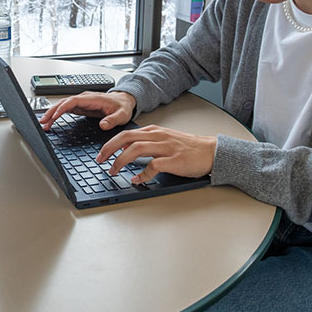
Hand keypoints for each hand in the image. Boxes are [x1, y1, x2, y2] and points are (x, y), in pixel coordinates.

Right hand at [39, 90, 136, 130]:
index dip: (63, 108)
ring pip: (62, 106)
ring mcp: (81, 102)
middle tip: (43, 122)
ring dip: (52, 114)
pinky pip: (65, 109)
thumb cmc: (122, 106)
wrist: (124, 101)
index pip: (73, 101)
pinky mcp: (80, 107)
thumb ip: (113, 120)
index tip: (55, 116)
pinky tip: (51, 121)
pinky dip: (57, 115)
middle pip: (63, 103)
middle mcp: (84, 99)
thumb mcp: (121, 115)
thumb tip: (103, 125)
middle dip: (52, 112)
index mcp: (92, 99)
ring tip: (43, 124)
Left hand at [97, 125, 216, 181]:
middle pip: (126, 138)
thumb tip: (125, 149)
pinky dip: (142, 174)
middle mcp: (158, 137)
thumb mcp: (164, 139)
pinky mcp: (174, 160)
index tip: (101, 153)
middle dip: (109, 149)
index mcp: (154, 131)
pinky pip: (153, 166)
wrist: (210, 151)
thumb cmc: (187, 147)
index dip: (110, 143)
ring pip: (136, 149)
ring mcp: (166, 148)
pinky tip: (136, 180)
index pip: (126, 133)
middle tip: (100, 160)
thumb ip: (146, 142)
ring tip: (113, 170)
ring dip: (121, 161)